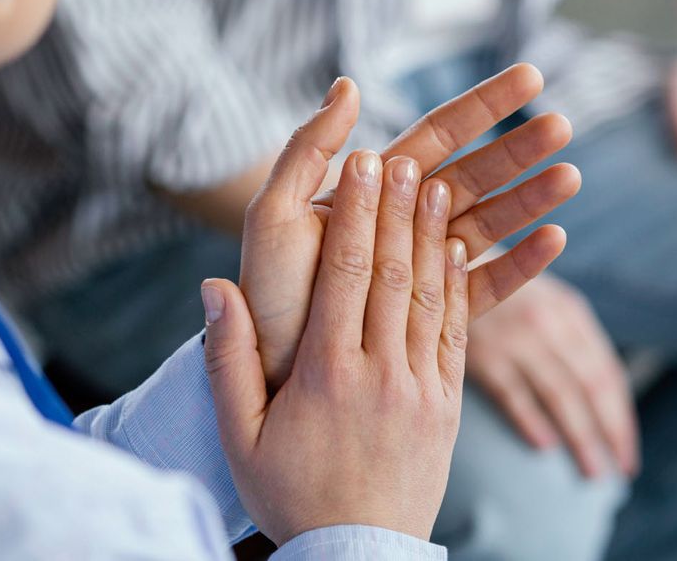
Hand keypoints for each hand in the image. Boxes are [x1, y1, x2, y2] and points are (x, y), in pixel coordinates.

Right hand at [202, 150, 476, 543]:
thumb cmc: (289, 497)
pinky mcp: (448, 407)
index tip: (362, 165)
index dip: (356, 215)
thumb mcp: (239, 437)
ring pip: (431, 297)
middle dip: (395, 209)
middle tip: (398, 156)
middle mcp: (380, 373)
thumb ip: (227, 360)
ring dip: (433, 236)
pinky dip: (460, 287)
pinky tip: (460, 249)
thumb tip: (215, 288)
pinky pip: (458, 334)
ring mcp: (421, 390)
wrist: (356, 557)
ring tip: (436, 183)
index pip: (345, 275)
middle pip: (393, 274)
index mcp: (326, 375)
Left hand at [242, 64, 580, 388]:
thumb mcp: (276, 214)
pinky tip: (554, 241)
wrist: (270, 372)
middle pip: (474, 175)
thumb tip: (349, 85)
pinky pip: (485, 288)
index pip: (439, 135)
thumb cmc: (268, 294)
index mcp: (373, 191)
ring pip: (489, 224)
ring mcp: (423, 272)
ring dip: (530, 199)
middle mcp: (403, 225)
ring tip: (570, 177)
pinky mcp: (434, 321)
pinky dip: (521, 266)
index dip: (484, 106)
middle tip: (563, 125)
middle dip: (519, 148)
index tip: (531, 78)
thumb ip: (308, 150)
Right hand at [466, 273, 637, 478]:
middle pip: (591, 386)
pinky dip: (531, 419)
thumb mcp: (537, 299)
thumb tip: (600, 393)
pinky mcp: (482, 350)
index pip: (608, 373)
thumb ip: (567, 338)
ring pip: (560, 394)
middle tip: (621, 471)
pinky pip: (513, 391)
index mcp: (570, 312)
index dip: (622, 416)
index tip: (627, 452)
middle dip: (610, 432)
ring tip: (592, 471)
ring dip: (580, 436)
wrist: (442, 261)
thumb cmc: (494, 289)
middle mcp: (549, 322)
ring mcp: (516, 336)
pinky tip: (544, 446)